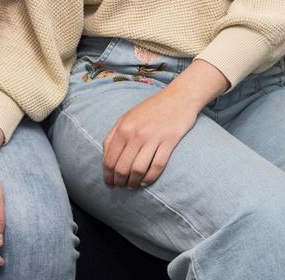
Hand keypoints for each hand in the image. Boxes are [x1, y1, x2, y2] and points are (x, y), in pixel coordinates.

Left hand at [102, 59, 227, 189]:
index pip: (109, 160)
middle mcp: (136, 133)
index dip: (108, 177)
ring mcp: (153, 137)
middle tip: (122, 186)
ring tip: (133, 186)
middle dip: (120, 182)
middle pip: (122, 168)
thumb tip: (105, 157)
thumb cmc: (152, 108)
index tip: (110, 184)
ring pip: (138, 170)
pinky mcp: (169, 141)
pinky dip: (149, 178)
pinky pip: (157, 166)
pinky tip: (146, 181)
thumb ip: (113, 135)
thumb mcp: (127, 117)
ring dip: (134, 183)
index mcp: (123, 128)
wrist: (179, 97)